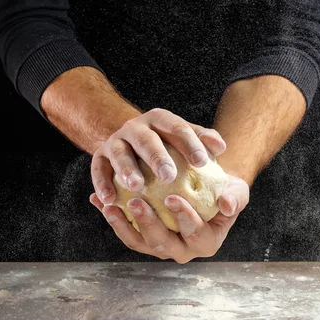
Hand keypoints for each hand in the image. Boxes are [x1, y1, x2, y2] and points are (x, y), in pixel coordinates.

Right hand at [90, 108, 226, 204]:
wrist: (131, 141)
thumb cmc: (169, 146)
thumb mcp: (186, 138)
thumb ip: (204, 140)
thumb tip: (221, 148)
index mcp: (160, 119)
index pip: (177, 128)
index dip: (190, 143)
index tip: (202, 162)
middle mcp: (136, 127)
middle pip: (147, 139)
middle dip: (157, 156)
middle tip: (169, 176)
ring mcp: (116, 141)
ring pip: (120, 153)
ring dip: (127, 169)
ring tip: (137, 185)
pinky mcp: (100, 156)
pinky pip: (98, 169)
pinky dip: (101, 184)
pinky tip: (109, 200)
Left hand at [90, 174, 249, 262]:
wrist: (204, 187)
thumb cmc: (224, 190)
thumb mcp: (237, 191)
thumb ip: (235, 198)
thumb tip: (227, 205)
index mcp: (206, 243)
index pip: (195, 235)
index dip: (184, 219)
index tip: (172, 198)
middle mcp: (182, 250)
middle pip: (162, 243)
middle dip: (148, 224)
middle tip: (136, 202)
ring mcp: (159, 246)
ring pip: (138, 242)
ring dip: (121, 225)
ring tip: (109, 206)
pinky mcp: (142, 238)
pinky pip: (124, 230)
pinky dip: (111, 216)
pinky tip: (97, 200)